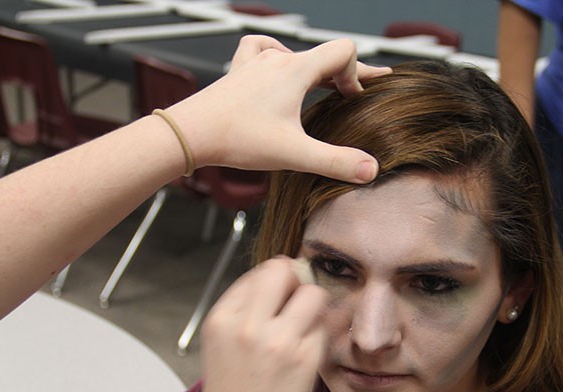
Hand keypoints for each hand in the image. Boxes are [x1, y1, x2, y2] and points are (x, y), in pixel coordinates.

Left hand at [167, 35, 390, 183]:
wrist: (190, 134)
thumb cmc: (238, 139)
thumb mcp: (294, 155)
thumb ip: (336, 162)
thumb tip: (371, 170)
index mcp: (296, 70)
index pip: (343, 52)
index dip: (357, 74)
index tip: (351, 101)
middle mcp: (277, 59)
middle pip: (323, 54)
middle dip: (343, 75)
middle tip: (357, 93)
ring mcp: (255, 63)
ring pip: (296, 54)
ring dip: (314, 69)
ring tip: (322, 87)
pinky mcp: (238, 72)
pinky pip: (263, 50)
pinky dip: (277, 58)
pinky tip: (277, 71)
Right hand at [197, 257, 328, 391]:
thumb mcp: (221, 344)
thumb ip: (244, 309)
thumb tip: (282, 273)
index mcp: (220, 319)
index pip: (258, 272)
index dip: (274, 283)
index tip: (278, 300)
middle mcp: (246, 326)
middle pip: (284, 270)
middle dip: (295, 281)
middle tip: (296, 304)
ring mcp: (277, 342)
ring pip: (312, 293)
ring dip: (312, 307)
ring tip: (302, 330)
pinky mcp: (305, 359)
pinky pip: (323, 327)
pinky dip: (318, 336)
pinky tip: (304, 356)